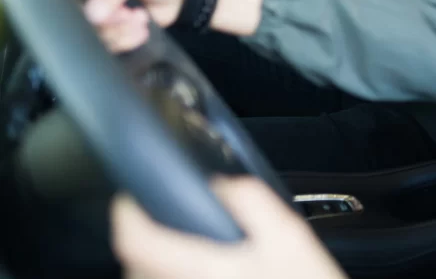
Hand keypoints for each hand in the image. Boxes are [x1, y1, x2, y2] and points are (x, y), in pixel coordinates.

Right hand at [85, 0, 186, 52]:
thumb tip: (93, 13)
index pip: (73, 3)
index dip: (92, 13)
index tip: (119, 10)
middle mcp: (92, 3)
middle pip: (84, 25)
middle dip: (111, 24)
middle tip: (132, 14)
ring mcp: (103, 21)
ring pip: (97, 39)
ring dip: (121, 33)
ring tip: (142, 18)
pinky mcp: (115, 36)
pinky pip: (110, 48)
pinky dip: (127, 42)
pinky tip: (142, 31)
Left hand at [111, 176, 348, 278]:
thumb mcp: (289, 237)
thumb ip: (252, 203)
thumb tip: (222, 185)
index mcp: (200, 269)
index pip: (137, 242)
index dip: (125, 216)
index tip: (128, 199)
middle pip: (135, 269)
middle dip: (143, 242)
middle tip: (162, 223)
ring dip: (152, 268)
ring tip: (179, 252)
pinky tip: (195, 274)